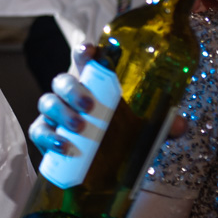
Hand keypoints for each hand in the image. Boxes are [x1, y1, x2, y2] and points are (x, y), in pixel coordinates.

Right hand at [29, 44, 188, 157]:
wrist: (101, 166)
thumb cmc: (120, 136)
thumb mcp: (144, 129)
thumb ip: (162, 124)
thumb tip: (180, 124)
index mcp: (92, 84)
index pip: (84, 61)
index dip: (83, 52)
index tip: (89, 51)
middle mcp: (70, 95)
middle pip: (62, 81)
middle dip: (73, 90)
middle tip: (90, 106)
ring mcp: (55, 114)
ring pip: (47, 102)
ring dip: (61, 112)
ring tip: (79, 127)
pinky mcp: (45, 134)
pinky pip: (38, 130)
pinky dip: (47, 137)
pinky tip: (63, 146)